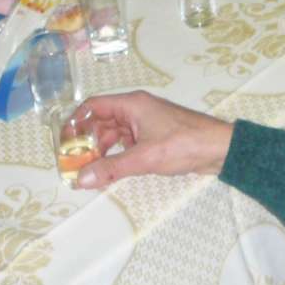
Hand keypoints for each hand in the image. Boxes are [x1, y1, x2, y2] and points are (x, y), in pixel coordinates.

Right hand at [72, 90, 233, 188]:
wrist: (219, 148)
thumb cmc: (184, 144)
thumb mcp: (144, 158)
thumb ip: (112, 168)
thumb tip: (81, 179)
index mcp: (132, 104)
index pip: (93, 106)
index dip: (75, 123)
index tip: (64, 144)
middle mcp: (136, 109)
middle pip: (101, 121)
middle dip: (86, 142)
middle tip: (74, 164)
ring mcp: (145, 122)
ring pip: (114, 134)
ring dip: (101, 150)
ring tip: (90, 172)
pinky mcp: (153, 136)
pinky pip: (127, 143)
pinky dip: (116, 155)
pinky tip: (111, 171)